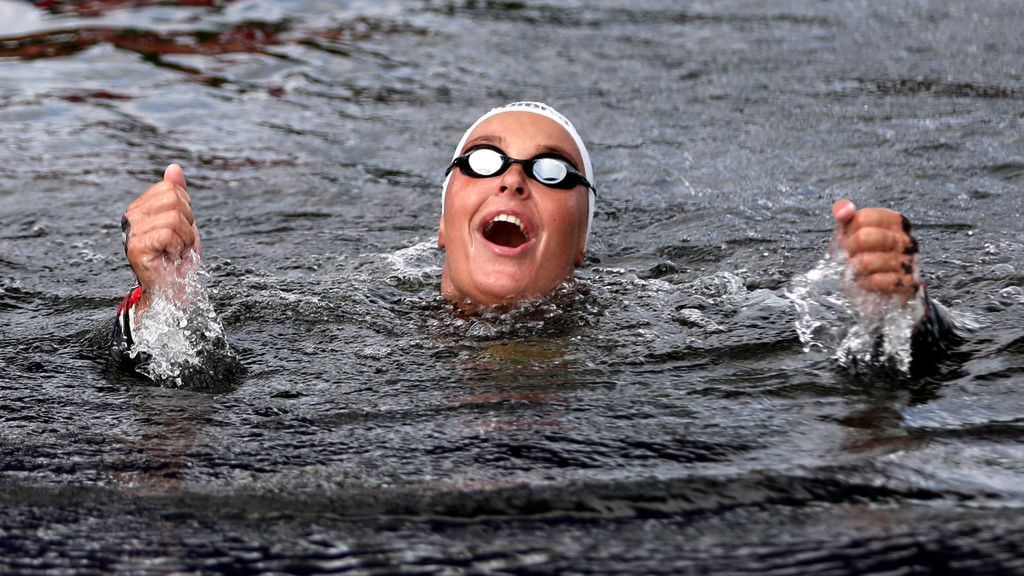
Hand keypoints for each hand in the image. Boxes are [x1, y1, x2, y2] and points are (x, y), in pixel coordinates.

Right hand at [122, 164, 199, 309]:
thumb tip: (173, 168)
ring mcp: (132, 232)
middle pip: (174, 199)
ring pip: (174, 217)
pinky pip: (168, 232)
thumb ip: (178, 194)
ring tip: (175, 251)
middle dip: (187, 223)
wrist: (176, 288)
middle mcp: (131, 217)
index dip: (186, 209)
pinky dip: (178, 247)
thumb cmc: (179, 257)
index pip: (171, 189)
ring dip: (185, 238)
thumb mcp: (184, 221)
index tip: (181, 229)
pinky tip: (170, 257)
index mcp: (141, 207)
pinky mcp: (135, 247)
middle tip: (179, 242)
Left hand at [831, 199, 919, 303]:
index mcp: (895, 222)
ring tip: (859, 269)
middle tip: (851, 255)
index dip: (849, 230)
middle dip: (850, 249)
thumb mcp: (855, 231)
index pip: (863, 218)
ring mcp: (909, 262)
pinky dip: (866, 283)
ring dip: (855, 268)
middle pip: (863, 238)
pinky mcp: (907, 283)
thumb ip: (847, 216)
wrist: (887, 285)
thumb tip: (841, 210)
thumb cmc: (869, 254)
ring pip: (866, 262)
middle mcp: (906, 240)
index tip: (851, 237)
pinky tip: (868, 281)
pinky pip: (876, 281)